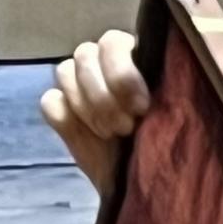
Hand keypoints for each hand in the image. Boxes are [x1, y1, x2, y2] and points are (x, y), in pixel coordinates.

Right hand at [40, 31, 150, 194]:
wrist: (140, 181)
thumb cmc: (160, 145)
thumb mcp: (171, 118)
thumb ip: (165, 94)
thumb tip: (157, 89)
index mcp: (129, 54)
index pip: (111, 42)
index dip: (121, 74)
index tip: (141, 108)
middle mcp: (100, 62)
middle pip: (84, 55)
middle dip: (104, 97)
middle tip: (125, 127)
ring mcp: (77, 84)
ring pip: (64, 72)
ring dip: (86, 107)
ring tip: (109, 134)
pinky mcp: (61, 109)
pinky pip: (51, 101)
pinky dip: (66, 117)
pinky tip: (86, 135)